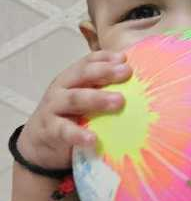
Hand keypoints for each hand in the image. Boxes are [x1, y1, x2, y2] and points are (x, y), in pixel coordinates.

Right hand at [15, 50, 132, 168]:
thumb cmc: (70, 115)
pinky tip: (93, 139)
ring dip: (97, 99)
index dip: (105, 58)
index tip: (124, 58)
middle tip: (127, 72)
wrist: (39, 142)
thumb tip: (140, 84)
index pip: (87, 62)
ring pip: (74, 99)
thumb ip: (103, 89)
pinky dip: (78, 134)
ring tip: (119, 101)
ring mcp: (53, 108)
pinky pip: (64, 131)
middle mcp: (62, 89)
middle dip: (105, 71)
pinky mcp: (49, 130)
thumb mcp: (84, 98)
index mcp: (72, 78)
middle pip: (82, 75)